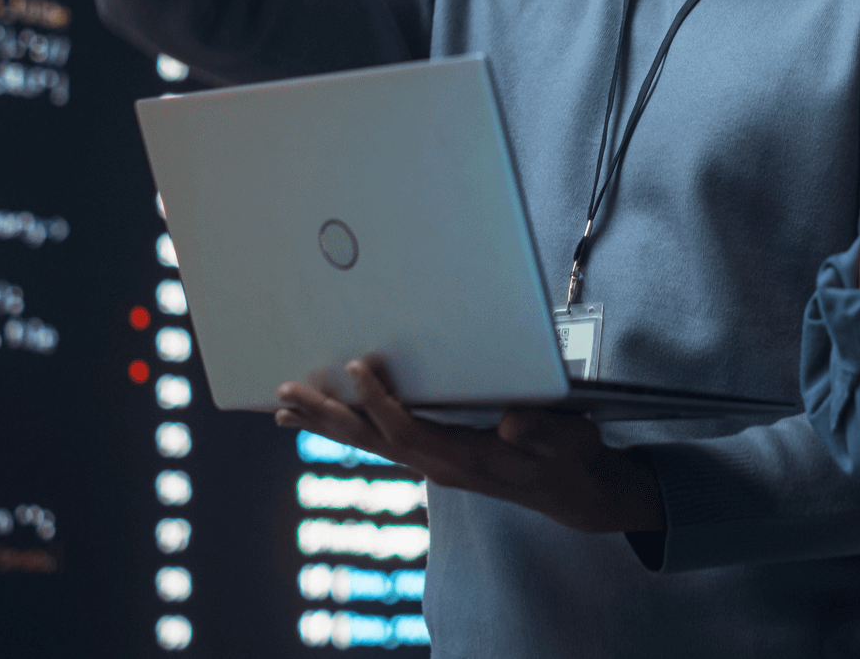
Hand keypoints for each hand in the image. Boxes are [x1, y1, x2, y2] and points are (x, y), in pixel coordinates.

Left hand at [274, 356, 666, 534]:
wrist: (574, 492)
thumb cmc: (570, 459)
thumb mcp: (567, 442)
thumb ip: (540, 431)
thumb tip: (512, 421)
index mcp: (465, 460)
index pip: (409, 430)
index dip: (381, 401)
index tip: (357, 366)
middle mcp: (439, 466)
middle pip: (373, 440)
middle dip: (328, 416)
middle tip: (284, 395)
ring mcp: (434, 464)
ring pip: (371, 443)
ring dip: (328, 424)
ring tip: (285, 408)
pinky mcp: (436, 458)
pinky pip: (384, 442)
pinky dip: (353, 428)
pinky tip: (332, 418)